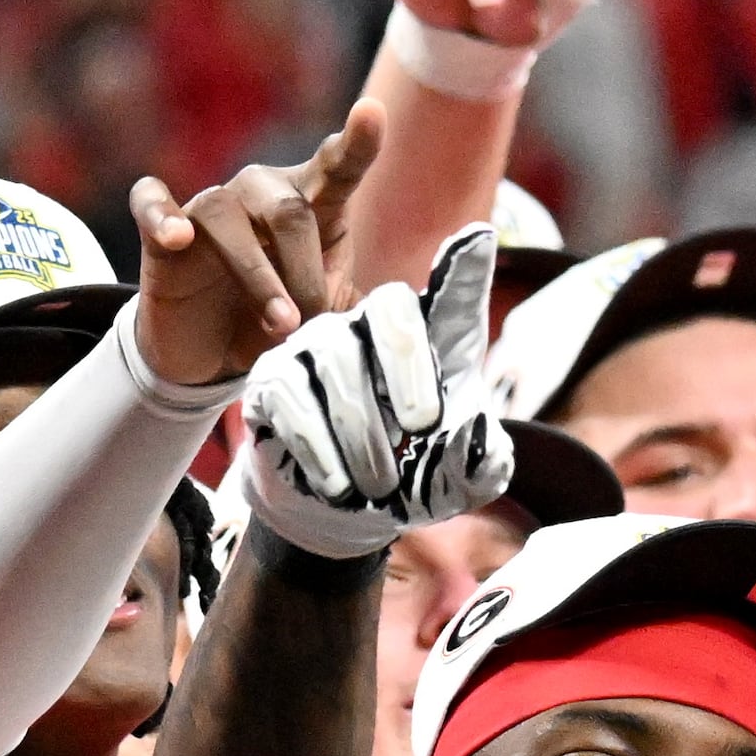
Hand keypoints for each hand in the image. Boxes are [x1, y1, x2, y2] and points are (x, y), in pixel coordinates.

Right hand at [129, 101, 379, 386]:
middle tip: (310, 326)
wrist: (213, 360)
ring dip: (259, 277)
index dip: (356, 142)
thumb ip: (349, 306)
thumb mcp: (323, 317)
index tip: (372, 112)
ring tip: (279, 325)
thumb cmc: (277, 322)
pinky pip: (152, 204)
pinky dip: (161, 215)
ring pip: (230, 220)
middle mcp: (262, 193)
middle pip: (288, 211)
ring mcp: (211, 209)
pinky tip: (177, 236)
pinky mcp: (163, 235)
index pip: (337, 167)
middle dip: (305, 275)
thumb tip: (381, 316)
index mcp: (312, 204)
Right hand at [238, 223, 510, 561]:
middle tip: (423, 430)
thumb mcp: (460, 484)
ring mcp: (318, 345)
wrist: (349, 515)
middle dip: (410, 372)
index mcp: (437, 339)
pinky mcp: (273, 378)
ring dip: (362, 428)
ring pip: (337, 356)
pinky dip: (318, 446)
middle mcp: (374, 326)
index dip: (463, 266)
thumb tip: (472, 430)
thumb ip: (482, 464)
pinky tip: (337, 484)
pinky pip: (291, 394)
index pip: (454, 292)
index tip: (477, 240)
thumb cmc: (418, 479)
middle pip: (391, 310)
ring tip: (379, 484)